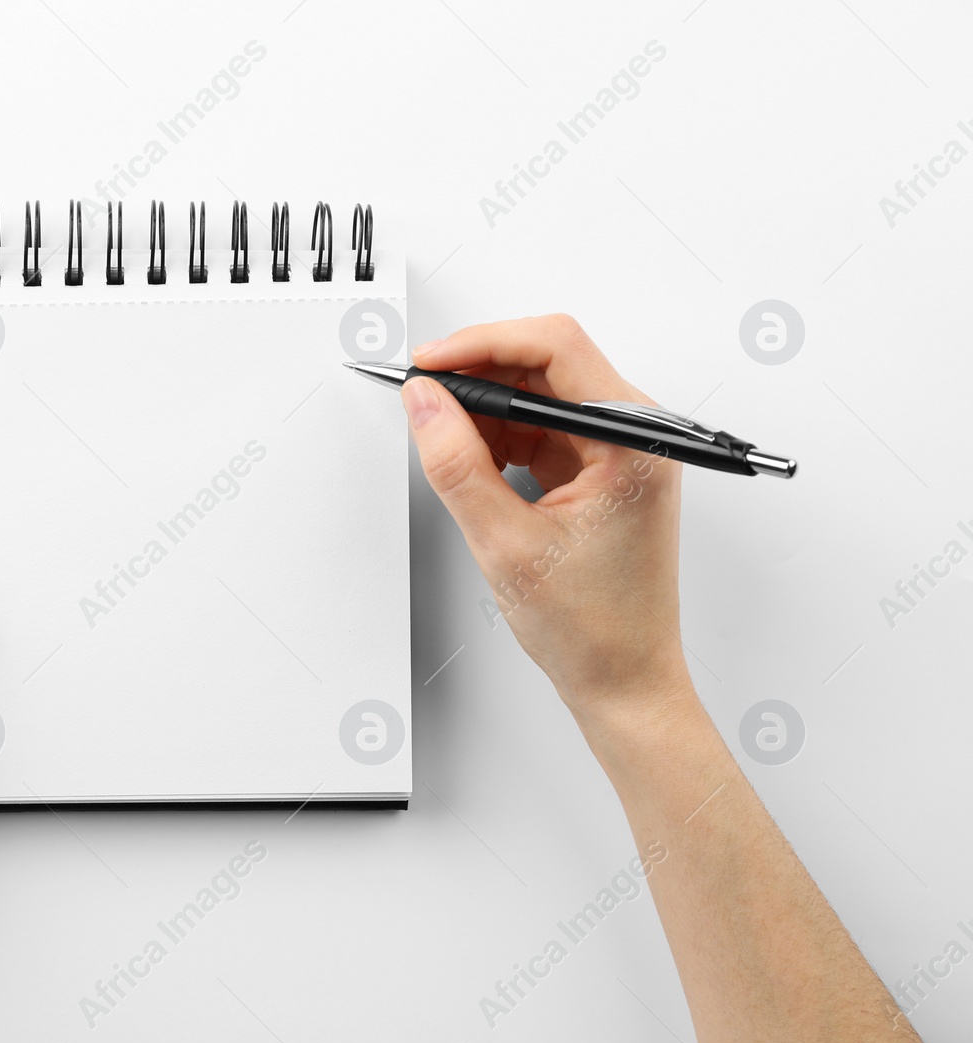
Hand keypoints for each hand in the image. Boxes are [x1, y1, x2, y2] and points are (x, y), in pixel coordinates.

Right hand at [402, 315, 687, 723]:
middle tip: (424, 402)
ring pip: (539, 393)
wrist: (624, 681)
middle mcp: (636, 436)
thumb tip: (424, 403)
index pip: (557, 348)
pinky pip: (541, 427)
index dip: (483, 343)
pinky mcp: (599, 468)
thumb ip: (456, 464)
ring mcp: (619, 450)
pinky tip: (475, 466)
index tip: (431, 363)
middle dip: (479, 376)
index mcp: (634, 443)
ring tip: (449, 449)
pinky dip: (500, 437)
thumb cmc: (593, 628)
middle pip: (547, 362)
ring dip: (486, 410)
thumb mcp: (504, 543)